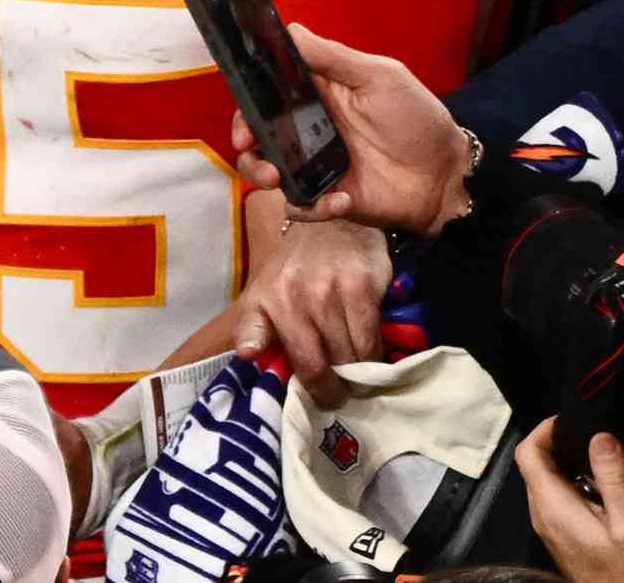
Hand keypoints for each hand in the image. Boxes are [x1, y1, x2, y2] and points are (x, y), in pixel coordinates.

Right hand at [230, 24, 470, 237]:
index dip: (247, 98)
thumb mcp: (379, 77)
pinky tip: (341, 199)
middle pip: (257, 132)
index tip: (242, 107)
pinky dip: (312, 206)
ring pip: (268, 170)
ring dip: (262, 174)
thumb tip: (288, 29)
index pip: (267, 92)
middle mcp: (307, 130)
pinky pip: (301, 206)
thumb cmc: (416, 118)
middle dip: (245, 141)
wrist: (448, 174)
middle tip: (248, 146)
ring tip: (278, 180)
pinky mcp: (327, 198)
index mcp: (316, 95)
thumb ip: (333, 56)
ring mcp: (315, 165)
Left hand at [235, 213, 388, 405]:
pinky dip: (377, 354)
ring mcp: (329, 291)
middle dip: (336, 389)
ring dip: (359, 374)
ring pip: (350, 355)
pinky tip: (377, 357)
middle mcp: (296, 297)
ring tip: (361, 379)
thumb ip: (254, 326)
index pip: (293, 360)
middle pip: (324, 365)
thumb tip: (246, 355)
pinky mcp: (361, 285)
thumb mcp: (263, 292)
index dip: (311, 389)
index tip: (322, 402)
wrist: (328, 221)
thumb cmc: (294, 265)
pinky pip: (371, 336)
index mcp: (268, 302)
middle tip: (344, 397)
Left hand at [515, 417, 623, 582]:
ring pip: (545, 480)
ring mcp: (546, 523)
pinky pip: (555, 496)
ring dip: (566, 463)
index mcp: (551, 504)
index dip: (542, 430)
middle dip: (558, 444)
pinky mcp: (557, 532)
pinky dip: (571, 482)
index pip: (527, 453)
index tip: (569, 421)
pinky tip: (600, 487)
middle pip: (534, 464)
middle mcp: (540, 511)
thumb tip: (600, 436)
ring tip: (600, 459)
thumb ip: (612, 479)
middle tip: (592, 437)